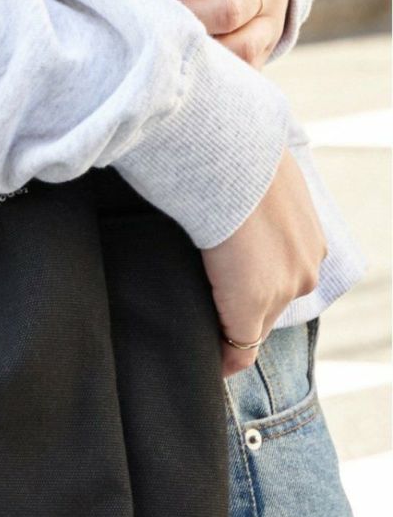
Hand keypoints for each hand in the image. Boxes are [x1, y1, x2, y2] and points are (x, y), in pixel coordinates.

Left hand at [157, 0, 289, 68]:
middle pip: (231, 10)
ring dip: (201, 49)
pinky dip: (217, 73)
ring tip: (166, 45)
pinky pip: (245, 68)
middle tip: (153, 15)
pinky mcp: (265, 47)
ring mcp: (269, 21)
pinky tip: (185, 69)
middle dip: (188, 14)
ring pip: (241, 46)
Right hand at [202, 149, 325, 376]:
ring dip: (233, 329)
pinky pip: (240, 347)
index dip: (258, 288)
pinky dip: (226, 358)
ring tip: (208, 336)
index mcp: (308, 237)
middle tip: (214, 315)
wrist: (227, 158)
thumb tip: (224, 186)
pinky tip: (210, 360)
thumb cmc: (232, 155)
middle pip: (274, 306)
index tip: (234, 292)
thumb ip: (249, 194)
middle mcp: (305, 266)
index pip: (285, 277)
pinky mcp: (251, 305)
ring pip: (256, 324)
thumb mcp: (255, 175)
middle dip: (246, 313)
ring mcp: (282, 289)